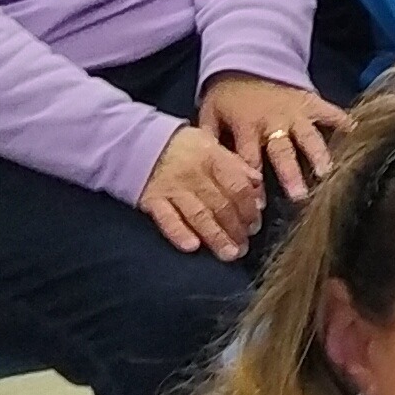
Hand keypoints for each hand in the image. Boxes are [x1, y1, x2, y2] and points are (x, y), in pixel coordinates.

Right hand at [137, 122, 265, 257]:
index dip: (249, 207)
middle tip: (244, 247)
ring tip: (229, 254)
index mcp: (213, 158)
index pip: (237, 186)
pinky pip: (167, 219)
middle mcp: (195, 175)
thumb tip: (258, 184)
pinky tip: (192, 247)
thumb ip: (235, 164)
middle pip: (220, 205)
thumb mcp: (212, 144)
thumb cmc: (183, 145)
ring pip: (199, 215)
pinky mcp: (152, 200)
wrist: (136, 140)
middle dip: (235, 228)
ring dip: (216, 236)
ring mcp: (173, 188)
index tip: (255, 223)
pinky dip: (179, 233)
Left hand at [198, 71, 343, 201]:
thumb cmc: (226, 92)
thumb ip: (210, 139)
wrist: (246, 56)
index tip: (259, 207)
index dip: (253, 183)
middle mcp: (272, 121)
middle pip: (282, 152)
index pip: (249, 160)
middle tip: (300, 195)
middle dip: (290, 174)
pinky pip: (329, 112)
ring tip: (327, 172)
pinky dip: (342, 121)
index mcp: (245, 126)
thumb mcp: (209, 113)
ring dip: (318, 154)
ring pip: (308, 136)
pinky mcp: (310, 101)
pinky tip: (355, 134)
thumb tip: (207, 170)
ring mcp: (294, 111)